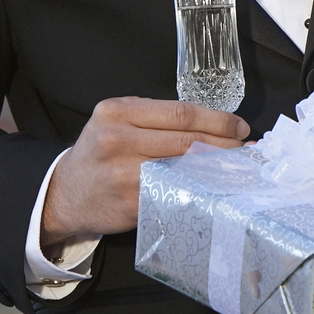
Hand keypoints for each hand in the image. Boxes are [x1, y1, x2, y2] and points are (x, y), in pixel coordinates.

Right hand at [42, 96, 248, 241]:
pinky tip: (216, 189)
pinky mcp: (131, 201)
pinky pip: (175, 193)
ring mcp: (124, 172)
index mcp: (118, 111)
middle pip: (187, 138)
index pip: (180, 112)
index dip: (218, 120)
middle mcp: (118, 139)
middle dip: (225, 144)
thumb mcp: (115, 123)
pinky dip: (200, 190)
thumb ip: (153, 118)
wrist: (66, 194)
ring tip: (238, 168)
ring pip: (184, 166)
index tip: (240, 127)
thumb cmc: (99, 156)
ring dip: (217, 168)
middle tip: (247, 149)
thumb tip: (210, 124)